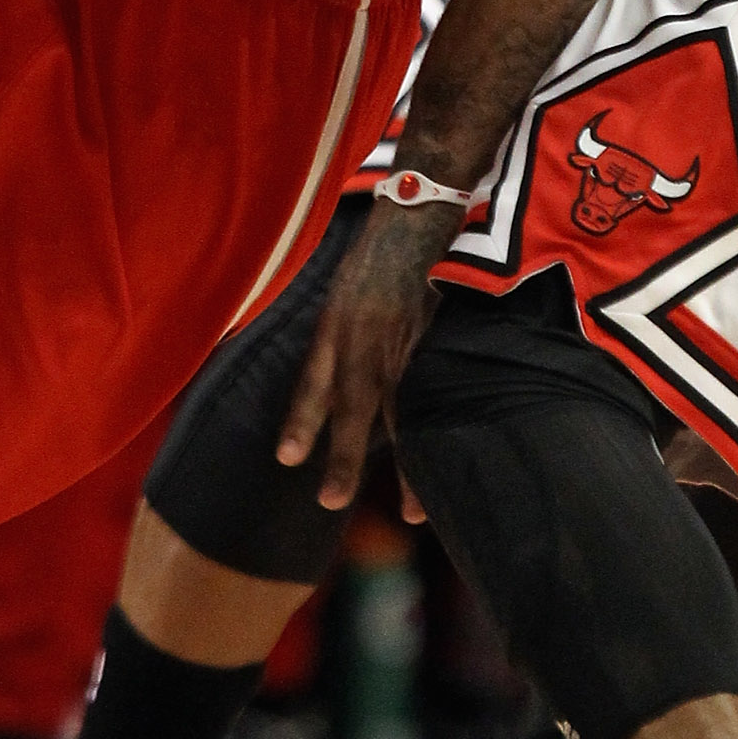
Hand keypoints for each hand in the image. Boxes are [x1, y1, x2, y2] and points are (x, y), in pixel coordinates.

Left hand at [277, 195, 459, 513]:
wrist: (416, 226)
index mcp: (336, 329)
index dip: (300, 421)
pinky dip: (440, 436)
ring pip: (401, 415)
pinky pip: (436, 400)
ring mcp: (404, 347)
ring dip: (407, 465)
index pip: (313, 383)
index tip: (287, 460)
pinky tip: (450, 466)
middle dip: (345, 459)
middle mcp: (366, 342)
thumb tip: (329, 400)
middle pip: (355, 410)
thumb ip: (331, 350)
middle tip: (331, 501)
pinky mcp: (436, 348)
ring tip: (411, 512)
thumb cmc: (372, 264)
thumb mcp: (338, 301)